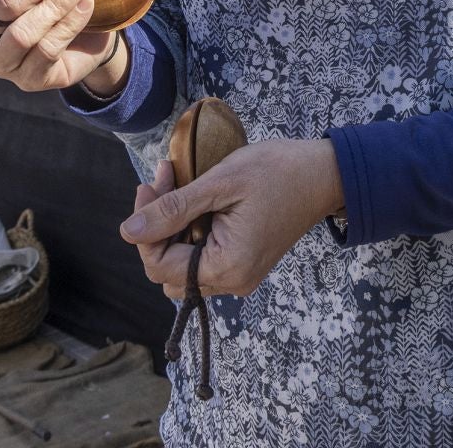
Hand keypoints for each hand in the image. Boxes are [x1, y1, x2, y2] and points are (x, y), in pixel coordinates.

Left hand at [123, 139, 344, 300]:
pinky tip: (192, 195)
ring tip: (175, 182)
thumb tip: (127, 232)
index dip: (145, 230)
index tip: (149, 185)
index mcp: (227, 267)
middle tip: (162, 179)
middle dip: (156, 226)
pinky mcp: (244, 262)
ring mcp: (239, 274)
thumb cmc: (278, 172)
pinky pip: (202, 257)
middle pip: (168, 270)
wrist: (325, 173)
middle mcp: (232, 282)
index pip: (160, 267)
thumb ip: (172, 210)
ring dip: (171, 225)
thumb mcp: (220, 184)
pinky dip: (190, 228)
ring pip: (182, 264)